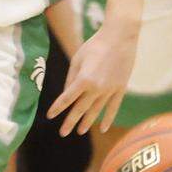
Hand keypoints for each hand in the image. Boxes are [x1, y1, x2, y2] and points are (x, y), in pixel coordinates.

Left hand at [47, 18, 138, 135]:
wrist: (120, 38)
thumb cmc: (95, 45)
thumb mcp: (77, 59)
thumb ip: (71, 77)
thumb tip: (66, 93)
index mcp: (83, 79)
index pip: (66, 98)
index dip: (57, 108)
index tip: (50, 116)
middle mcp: (97, 88)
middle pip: (80, 109)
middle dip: (70, 121)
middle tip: (63, 133)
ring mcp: (110, 90)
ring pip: (96, 111)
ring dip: (87, 122)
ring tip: (80, 132)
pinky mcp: (120, 89)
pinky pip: (113, 108)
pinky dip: (108, 118)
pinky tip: (103, 128)